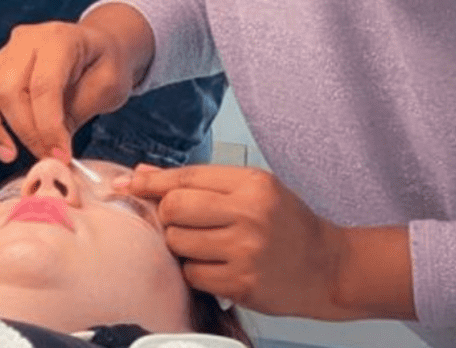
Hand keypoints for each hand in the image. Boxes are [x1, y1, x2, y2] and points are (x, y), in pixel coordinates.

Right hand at [0, 5, 153, 161]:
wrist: (100, 46)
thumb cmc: (105, 65)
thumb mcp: (109, 86)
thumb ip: (78, 112)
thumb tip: (51, 150)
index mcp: (59, 39)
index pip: (43, 85)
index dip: (48, 127)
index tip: (59, 157)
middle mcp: (25, 40)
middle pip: (7, 89)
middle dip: (24, 132)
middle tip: (44, 158)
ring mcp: (4, 51)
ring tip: (7, 154)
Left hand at [120, 163, 353, 319]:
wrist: (327, 266)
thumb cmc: (286, 222)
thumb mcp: (253, 188)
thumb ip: (201, 181)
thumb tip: (145, 172)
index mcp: (251, 183)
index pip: (186, 177)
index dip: (152, 181)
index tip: (128, 183)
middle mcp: (248, 213)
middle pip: (175, 208)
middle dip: (168, 215)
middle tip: (181, 221)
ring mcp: (245, 250)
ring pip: (179, 243)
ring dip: (180, 245)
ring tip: (204, 244)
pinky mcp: (242, 284)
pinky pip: (193, 275)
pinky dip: (195, 271)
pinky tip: (214, 265)